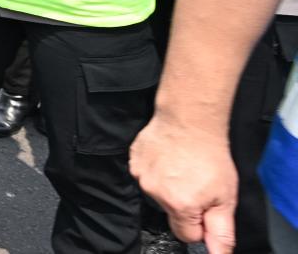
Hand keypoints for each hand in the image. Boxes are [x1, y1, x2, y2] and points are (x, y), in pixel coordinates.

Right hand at [130, 116, 237, 252]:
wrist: (189, 119)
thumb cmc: (210, 155)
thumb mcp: (226, 197)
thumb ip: (221, 230)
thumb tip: (216, 253)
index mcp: (179, 205)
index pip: (186, 234)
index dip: (199, 223)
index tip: (205, 205)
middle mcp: (155, 193)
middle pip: (170, 213)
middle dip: (183, 204)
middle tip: (196, 182)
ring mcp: (141, 176)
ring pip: (157, 194)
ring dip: (168, 186)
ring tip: (182, 167)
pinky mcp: (133, 161)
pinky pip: (145, 175)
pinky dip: (156, 170)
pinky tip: (168, 158)